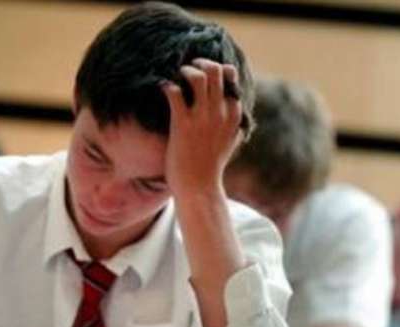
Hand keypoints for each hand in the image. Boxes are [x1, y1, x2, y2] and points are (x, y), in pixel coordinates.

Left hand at [161, 58, 242, 194]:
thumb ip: (233, 127)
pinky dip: (167, 86)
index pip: (232, 81)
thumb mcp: (230, 144)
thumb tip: (235, 116)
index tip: (206, 77)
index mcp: (234, 117)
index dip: (219, 73)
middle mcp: (220, 114)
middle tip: (191, 69)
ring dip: (186, 71)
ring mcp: (202, 118)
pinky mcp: (183, 125)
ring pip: (198, 76)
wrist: (200, 189)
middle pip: (217, 71)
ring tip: (178, 77)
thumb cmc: (211, 168)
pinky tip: (164, 91)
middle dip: (202, 63)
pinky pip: (174, 92)